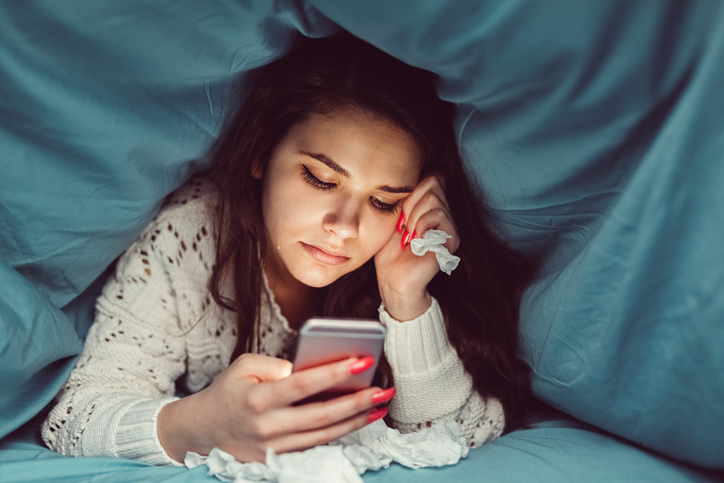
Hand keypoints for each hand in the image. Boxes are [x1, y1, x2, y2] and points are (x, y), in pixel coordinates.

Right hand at [158, 353, 393, 462]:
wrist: (203, 430)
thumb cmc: (228, 391)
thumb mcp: (244, 366)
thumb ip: (275, 364)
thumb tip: (306, 369)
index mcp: (259, 399)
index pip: (305, 384)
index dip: (336, 373)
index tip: (362, 361)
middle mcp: (268, 426)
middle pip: (322, 415)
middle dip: (357, 402)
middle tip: (383, 390)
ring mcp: (275, 447)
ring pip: (324, 434)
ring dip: (356, 421)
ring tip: (379, 406)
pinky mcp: (280, 459)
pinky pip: (316, 444)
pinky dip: (340, 432)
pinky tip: (359, 419)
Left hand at [374, 174, 458, 320]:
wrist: (393, 279)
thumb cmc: (390, 251)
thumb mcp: (394, 215)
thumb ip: (407, 196)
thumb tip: (417, 173)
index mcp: (432, 207)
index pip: (431, 177)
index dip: (412, 190)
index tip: (400, 212)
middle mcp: (445, 214)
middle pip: (433, 182)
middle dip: (411, 201)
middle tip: (403, 224)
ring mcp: (450, 227)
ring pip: (434, 199)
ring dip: (413, 216)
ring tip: (408, 234)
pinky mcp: (452, 239)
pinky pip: (438, 215)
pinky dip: (421, 225)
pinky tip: (415, 240)